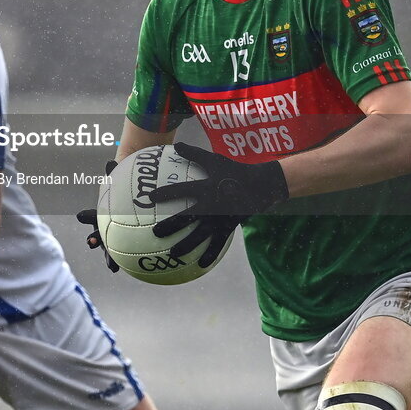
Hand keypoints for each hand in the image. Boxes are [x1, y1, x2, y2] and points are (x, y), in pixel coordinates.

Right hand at [75, 160, 119, 272]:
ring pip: (108, 249)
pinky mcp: (122, 245)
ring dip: (109, 258)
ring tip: (112, 267)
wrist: (127, 202)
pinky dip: (124, 262)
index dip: (86, 217)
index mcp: (100, 215)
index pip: (91, 216)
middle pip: (97, 234)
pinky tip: (131, 270)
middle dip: (94, 239)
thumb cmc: (119, 192)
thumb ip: (112, 173)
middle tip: (91, 242)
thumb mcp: (116, 182)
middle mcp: (103, 228)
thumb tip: (110, 161)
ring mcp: (111, 238)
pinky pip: (124, 254)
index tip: (80, 217)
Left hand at [150, 143, 288, 267]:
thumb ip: (194, 154)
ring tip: (172, 255)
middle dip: (170, 226)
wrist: (261, 185)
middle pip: (186, 218)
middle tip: (155, 233)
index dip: (165, 194)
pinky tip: (201, 265)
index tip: (149, 199)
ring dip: (185, 246)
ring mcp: (219, 218)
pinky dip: (210, 254)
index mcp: (205, 188)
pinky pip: (217, 244)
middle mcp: (210, 205)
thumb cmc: (234, 170)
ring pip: (199, 235)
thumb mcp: (215, 159)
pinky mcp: (228, 227)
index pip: (181, 190)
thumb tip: (176, 144)